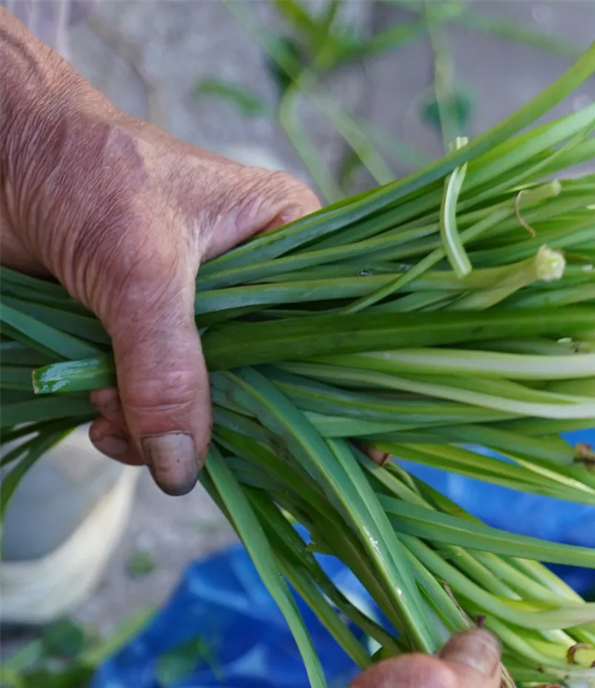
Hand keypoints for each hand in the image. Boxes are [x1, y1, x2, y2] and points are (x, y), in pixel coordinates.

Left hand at [0, 9, 316, 493]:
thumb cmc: (85, 171)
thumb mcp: (140, 269)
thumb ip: (168, 369)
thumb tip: (182, 470)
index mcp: (288, 243)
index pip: (338, 332)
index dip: (350, 397)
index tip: (371, 459)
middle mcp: (256, 289)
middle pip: (272, 388)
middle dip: (222, 424)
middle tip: (182, 442)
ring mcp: (201, 321)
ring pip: (210, 410)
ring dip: (158, 428)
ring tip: (109, 404)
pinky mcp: (148, 344)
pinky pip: (160, 412)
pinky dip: (129, 427)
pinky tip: (98, 413)